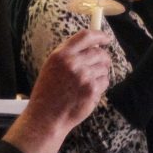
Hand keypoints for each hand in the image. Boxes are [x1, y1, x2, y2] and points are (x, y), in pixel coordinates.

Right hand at [6, 29, 110, 152]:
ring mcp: (83, 76)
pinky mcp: (91, 89)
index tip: (106, 38)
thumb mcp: (52, 67)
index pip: (86, 36)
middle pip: (99, 52)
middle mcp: (72, 63)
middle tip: (102, 65)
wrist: (46, 116)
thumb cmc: (48, 93)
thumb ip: (69, 54)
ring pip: (104, 68)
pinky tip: (87, 93)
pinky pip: (104, 82)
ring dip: (100, 74)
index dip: (99, 35)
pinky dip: (100, 87)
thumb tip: (92, 45)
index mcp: (61, 54)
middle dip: (104, 58)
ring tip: (86, 84)